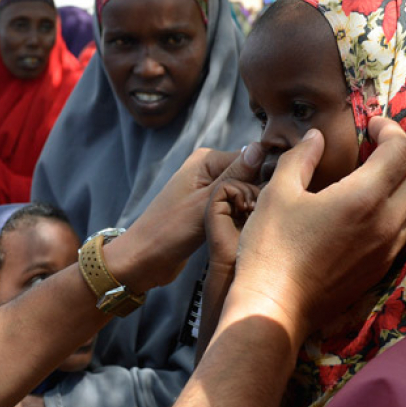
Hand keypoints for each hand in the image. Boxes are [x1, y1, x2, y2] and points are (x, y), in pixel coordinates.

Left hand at [106, 140, 262, 292]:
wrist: (145, 259)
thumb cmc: (170, 230)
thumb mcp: (206, 201)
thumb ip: (234, 176)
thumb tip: (259, 147)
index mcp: (206, 159)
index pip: (251, 159)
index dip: (259, 180)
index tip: (258, 202)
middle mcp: (207, 169)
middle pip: (249, 176)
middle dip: (253, 196)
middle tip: (247, 216)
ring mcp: (208, 189)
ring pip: (243, 194)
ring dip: (247, 209)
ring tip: (242, 224)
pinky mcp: (208, 208)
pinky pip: (234, 207)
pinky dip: (239, 217)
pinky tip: (239, 228)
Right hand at [227, 117, 405, 343]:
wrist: (275, 307)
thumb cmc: (270, 248)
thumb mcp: (277, 193)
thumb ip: (301, 157)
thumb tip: (316, 136)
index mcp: (363, 196)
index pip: (401, 151)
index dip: (390, 130)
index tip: (371, 125)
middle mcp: (387, 221)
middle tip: (384, 148)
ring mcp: (388, 248)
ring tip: (386, 177)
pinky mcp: (382, 268)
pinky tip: (380, 210)